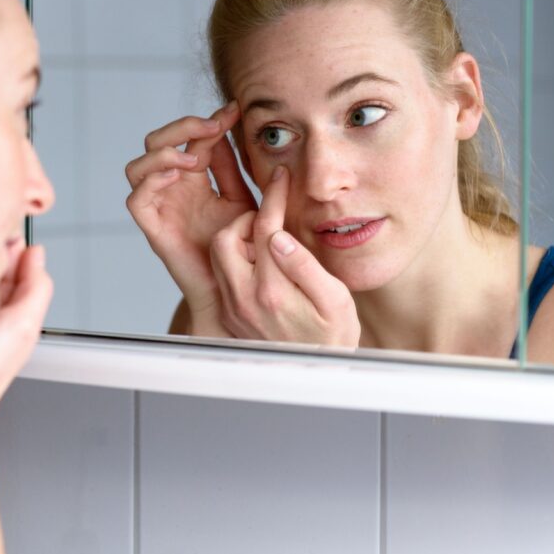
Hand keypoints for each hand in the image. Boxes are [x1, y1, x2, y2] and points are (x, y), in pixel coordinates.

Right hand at [125, 102, 256, 334]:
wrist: (234, 289)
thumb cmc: (240, 248)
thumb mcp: (242, 199)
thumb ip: (232, 167)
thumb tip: (228, 125)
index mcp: (192, 178)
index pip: (190, 138)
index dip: (209, 121)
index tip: (235, 111)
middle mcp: (170, 188)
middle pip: (157, 142)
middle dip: (182, 127)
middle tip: (212, 128)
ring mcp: (159, 207)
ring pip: (138, 166)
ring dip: (163, 154)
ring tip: (193, 160)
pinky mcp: (154, 229)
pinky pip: (135, 200)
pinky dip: (150, 182)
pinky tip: (176, 178)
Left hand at [208, 165, 359, 345]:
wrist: (315, 374)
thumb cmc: (333, 338)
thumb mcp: (336, 301)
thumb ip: (305, 267)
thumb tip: (278, 237)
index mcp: (273, 292)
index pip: (265, 229)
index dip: (273, 197)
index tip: (281, 179)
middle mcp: (244, 300)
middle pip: (225, 239)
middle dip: (246, 220)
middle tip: (271, 221)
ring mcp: (232, 308)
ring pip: (217, 255)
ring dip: (238, 239)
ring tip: (267, 242)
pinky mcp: (229, 313)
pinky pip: (221, 274)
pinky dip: (234, 258)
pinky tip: (259, 260)